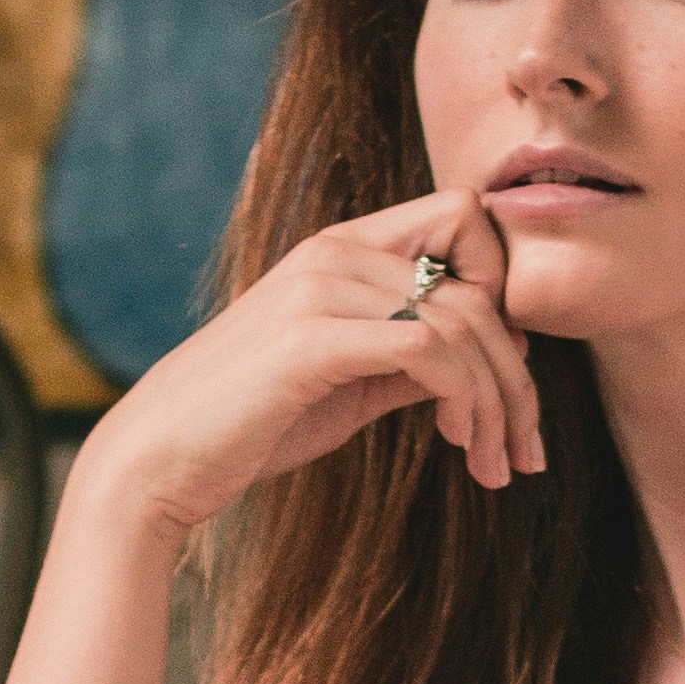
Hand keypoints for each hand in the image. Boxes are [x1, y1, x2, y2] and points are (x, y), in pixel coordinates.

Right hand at [75, 190, 543, 549]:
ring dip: (499, 403)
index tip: (503, 373)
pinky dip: (463, 401)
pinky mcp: (313, 341)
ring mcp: (322, 290)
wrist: (161, 459)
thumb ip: (411, 358)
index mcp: (343, 248)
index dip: (503, 289)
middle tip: (523, 449)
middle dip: (518, 375)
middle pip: (481, 283)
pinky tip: (457, 444)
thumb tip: (481, 361)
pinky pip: (429, 351)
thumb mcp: (351, 384)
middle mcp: (335, 251)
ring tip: (497, 465)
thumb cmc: (252, 425)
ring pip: (465, 323)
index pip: (465, 218)